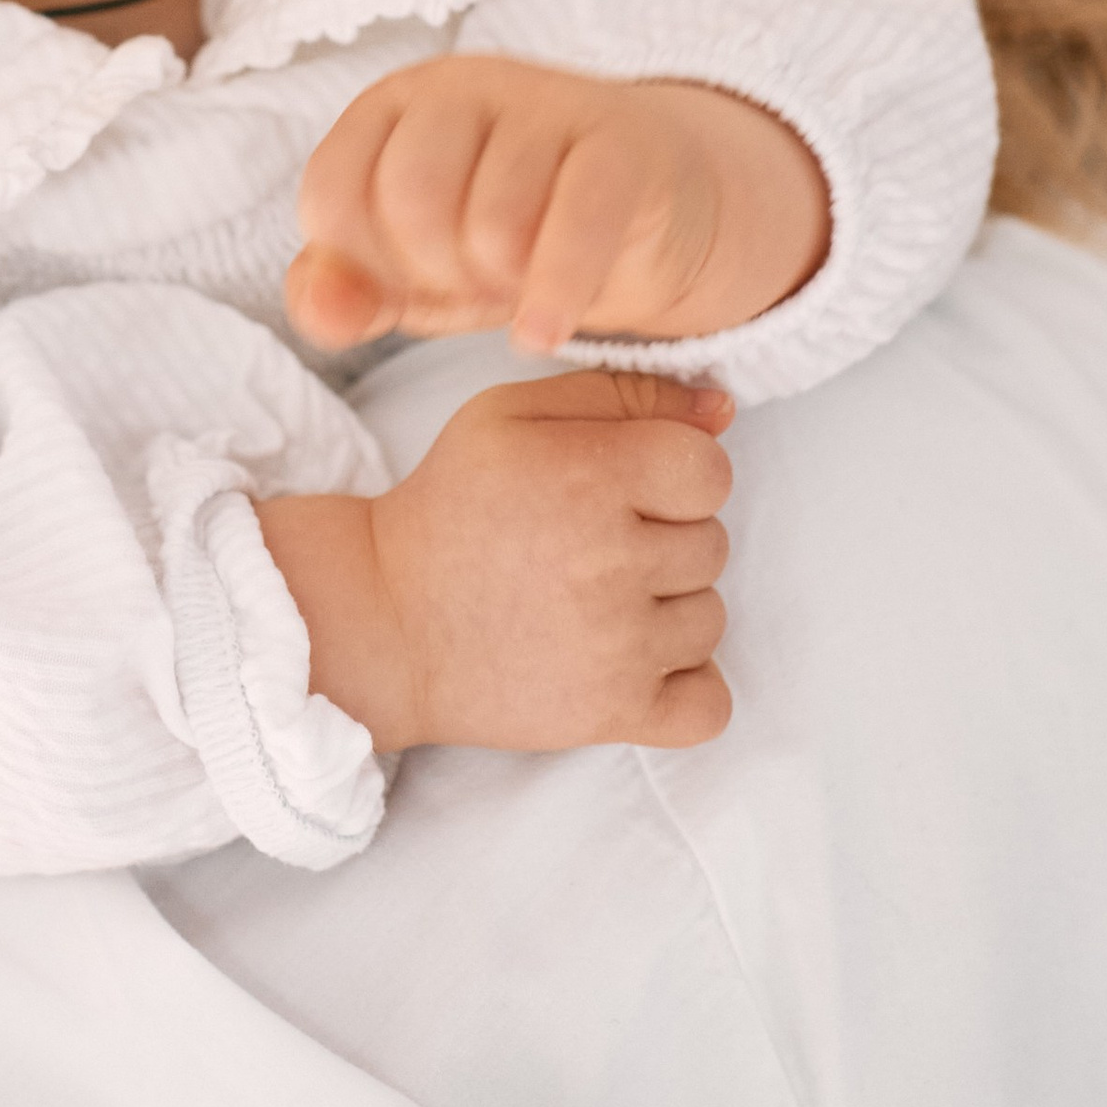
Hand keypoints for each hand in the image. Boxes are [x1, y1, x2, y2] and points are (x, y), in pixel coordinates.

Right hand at [254, 369, 735, 753]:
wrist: (385, 618)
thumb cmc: (451, 506)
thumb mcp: (511, 414)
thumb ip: (621, 393)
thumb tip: (722, 408)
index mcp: (589, 474)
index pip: (711, 471)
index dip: (673, 474)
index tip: (621, 488)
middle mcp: (612, 560)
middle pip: (713, 543)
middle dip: (662, 538)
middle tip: (588, 544)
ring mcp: (618, 645)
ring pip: (712, 617)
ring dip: (667, 608)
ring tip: (595, 599)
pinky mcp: (612, 712)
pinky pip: (710, 703)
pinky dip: (684, 683)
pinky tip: (635, 658)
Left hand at [285, 55, 828, 353]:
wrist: (648, 221)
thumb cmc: (510, 242)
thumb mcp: (409, 277)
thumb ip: (342, 294)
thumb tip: (318, 313)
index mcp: (395, 105)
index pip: (333, 190)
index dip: (360, 262)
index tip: (403, 280)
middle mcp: (463, 87)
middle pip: (409, 199)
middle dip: (435, 273)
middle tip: (473, 286)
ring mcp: (546, 104)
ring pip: (492, 221)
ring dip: (502, 285)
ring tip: (519, 286)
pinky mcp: (622, 143)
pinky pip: (576, 227)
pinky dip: (553, 297)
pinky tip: (544, 332)